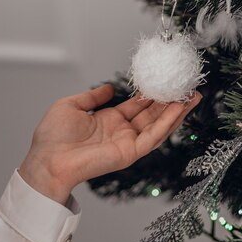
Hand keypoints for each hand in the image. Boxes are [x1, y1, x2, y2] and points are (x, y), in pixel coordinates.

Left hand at [19, 84, 200, 204]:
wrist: (48, 159)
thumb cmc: (52, 137)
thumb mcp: (72, 106)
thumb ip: (92, 96)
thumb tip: (107, 88)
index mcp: (110, 121)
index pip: (139, 106)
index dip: (154, 94)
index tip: (167, 81)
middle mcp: (123, 132)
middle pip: (154, 115)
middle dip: (173, 102)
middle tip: (189, 88)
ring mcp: (129, 143)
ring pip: (160, 126)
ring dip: (177, 112)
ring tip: (193, 97)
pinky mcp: (131, 152)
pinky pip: (154, 136)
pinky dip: (167, 123)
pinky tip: (178, 108)